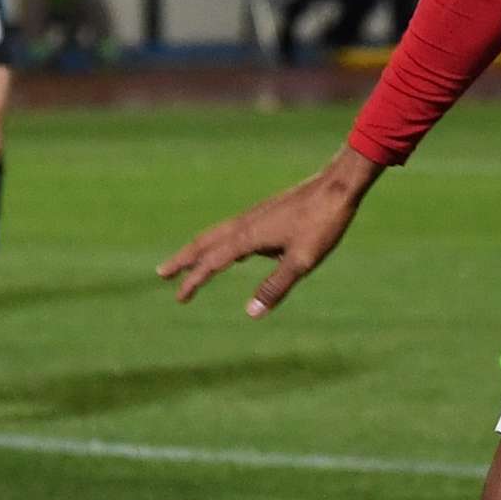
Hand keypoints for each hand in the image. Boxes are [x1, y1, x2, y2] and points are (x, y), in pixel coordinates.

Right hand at [159, 151, 378, 316]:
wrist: (339, 186)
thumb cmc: (323, 223)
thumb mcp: (302, 261)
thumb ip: (276, 287)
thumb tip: (251, 313)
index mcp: (248, 237)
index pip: (212, 262)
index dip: (194, 281)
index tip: (179, 297)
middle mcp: (245, 223)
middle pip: (205, 242)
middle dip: (183, 259)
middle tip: (162, 273)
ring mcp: (256, 216)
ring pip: (219, 234)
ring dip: (201, 249)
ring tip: (190, 263)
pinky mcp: (268, 213)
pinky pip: (236, 231)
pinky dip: (223, 243)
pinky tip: (237, 253)